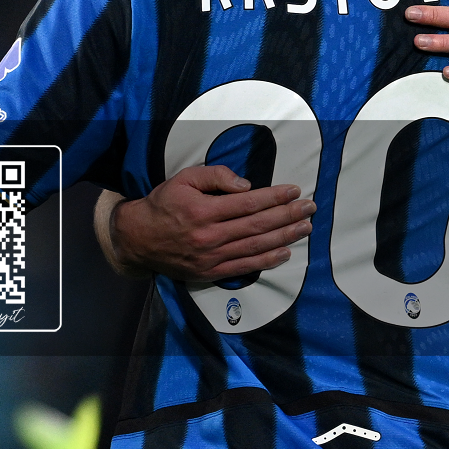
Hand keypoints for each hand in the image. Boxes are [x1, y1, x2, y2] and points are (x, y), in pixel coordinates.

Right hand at [96, 166, 315, 281]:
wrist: (137, 239)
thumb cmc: (163, 204)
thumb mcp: (183, 179)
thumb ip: (214, 176)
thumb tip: (246, 185)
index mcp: (203, 211)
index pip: (248, 203)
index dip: (274, 197)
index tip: (294, 191)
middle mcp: (210, 236)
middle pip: (257, 225)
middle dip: (287, 215)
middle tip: (310, 208)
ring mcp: (212, 257)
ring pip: (256, 247)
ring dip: (284, 237)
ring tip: (305, 228)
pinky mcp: (211, 272)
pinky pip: (245, 267)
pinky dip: (267, 261)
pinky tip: (286, 252)